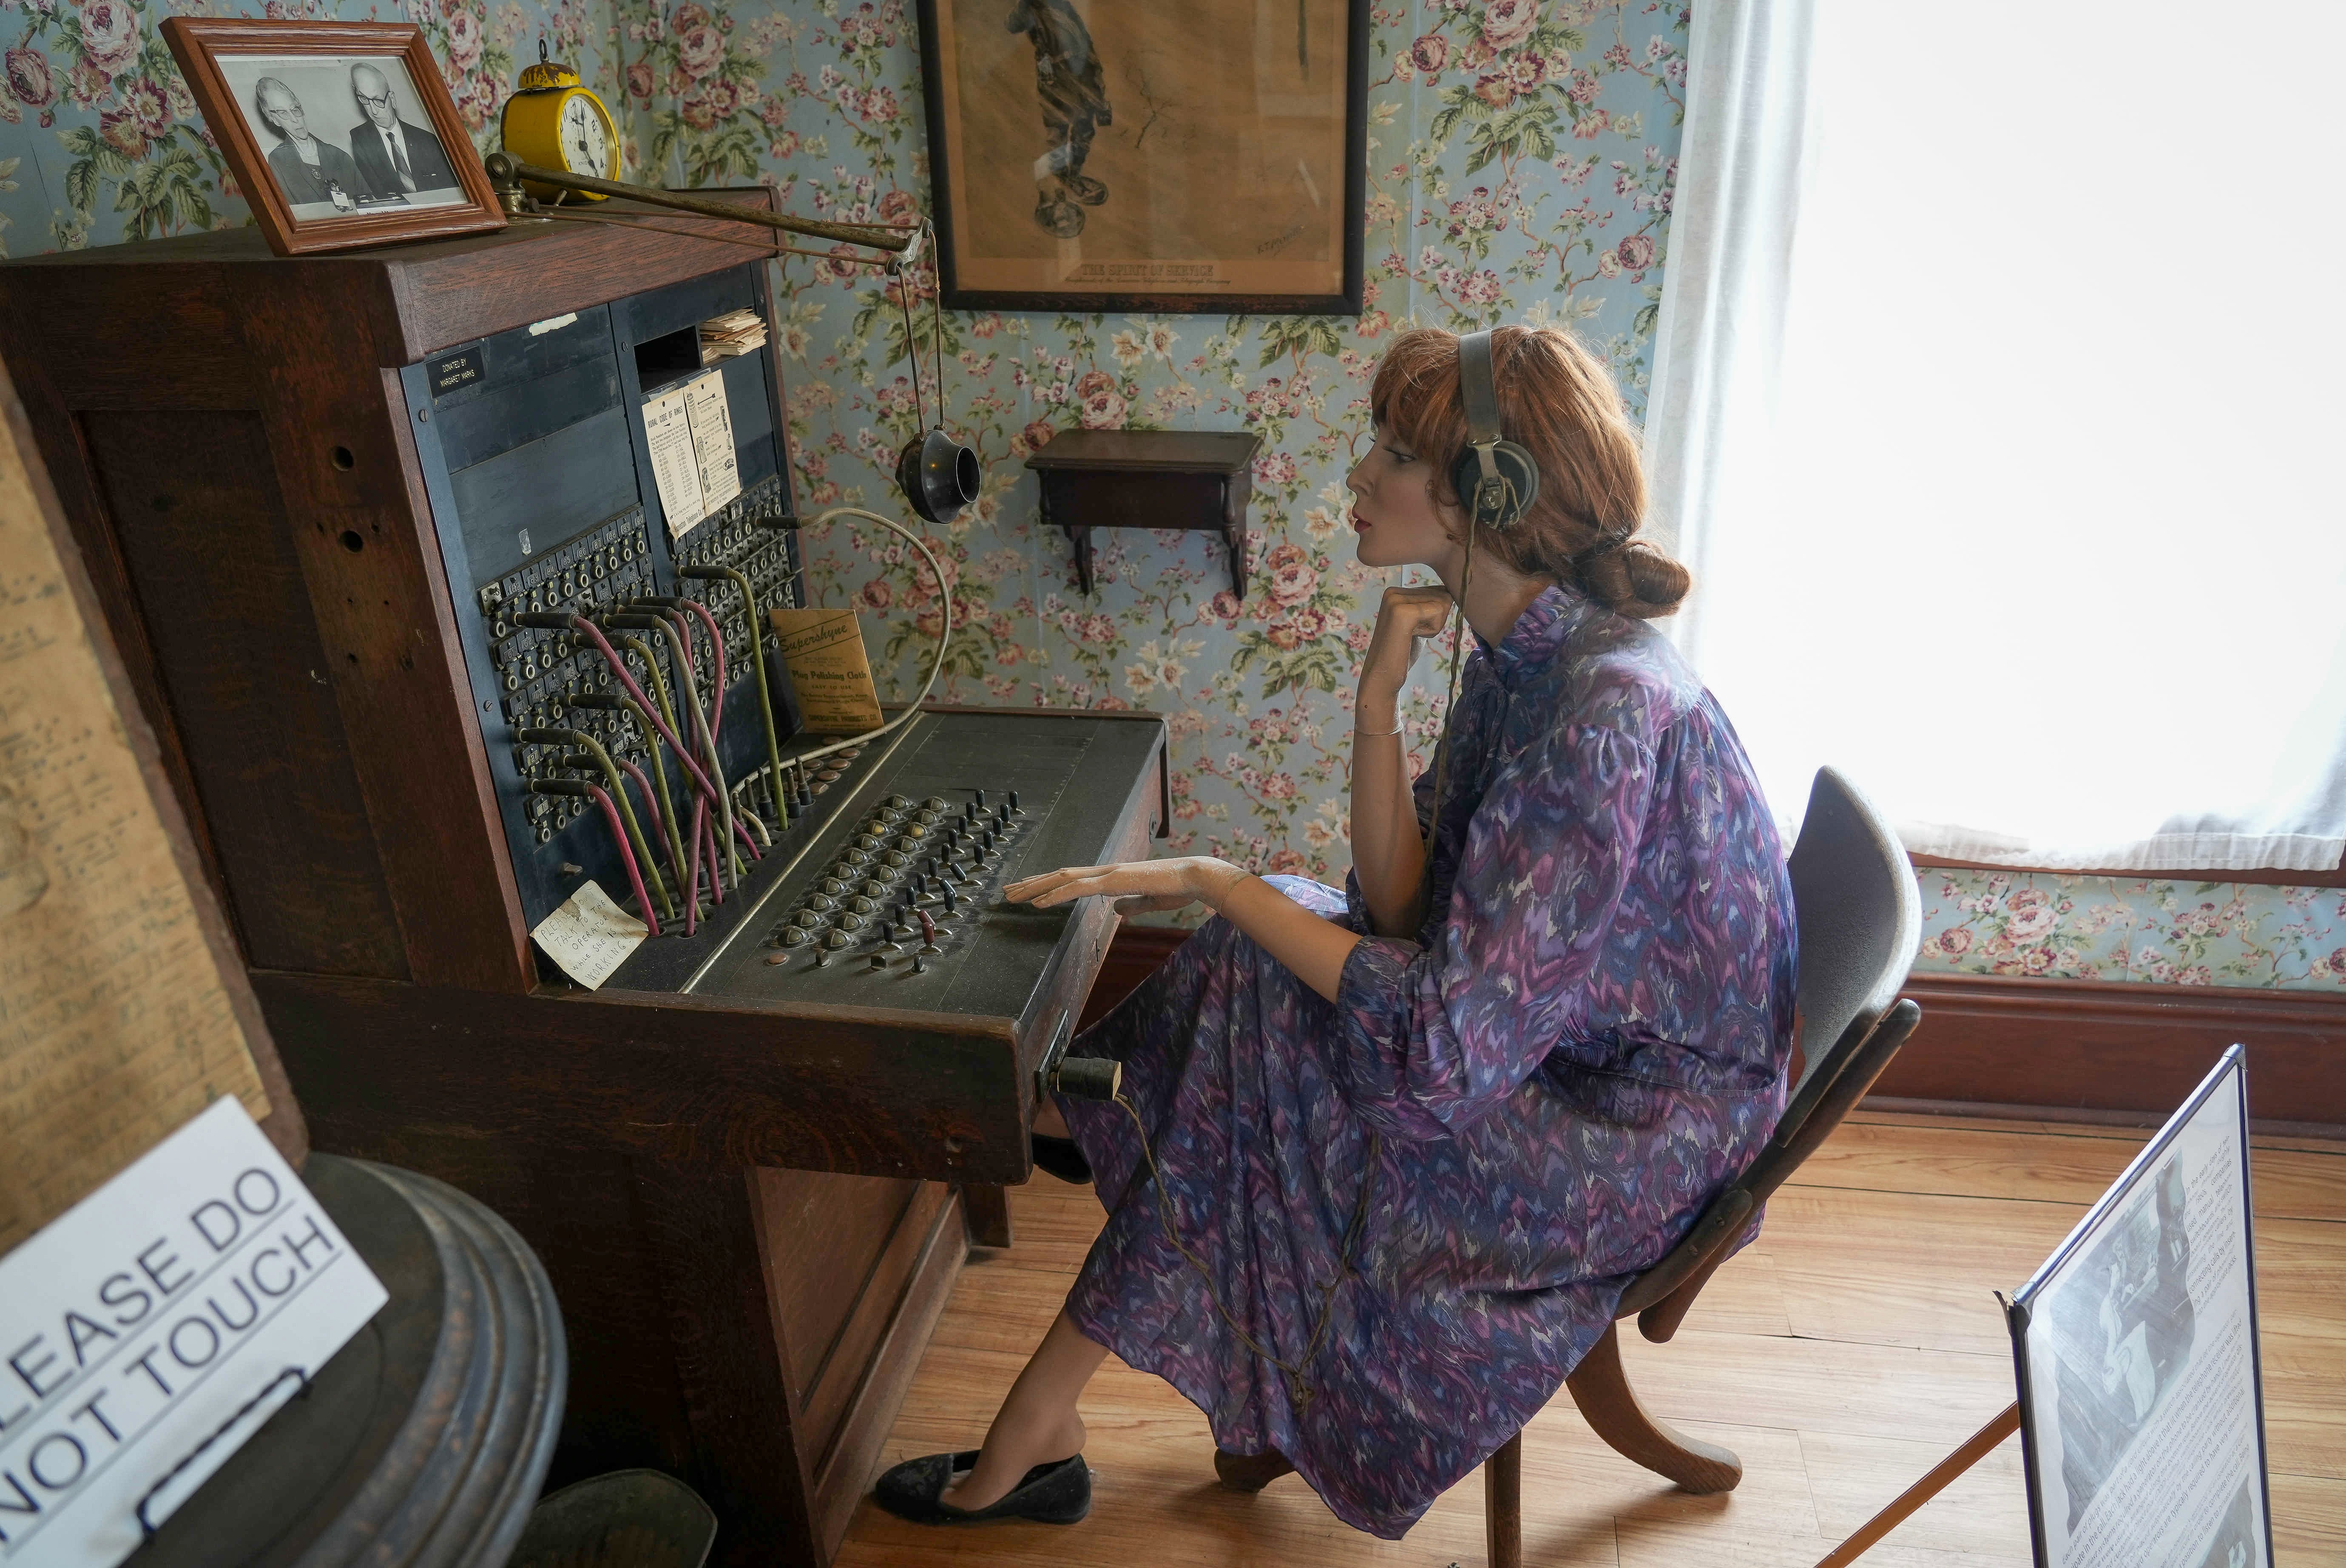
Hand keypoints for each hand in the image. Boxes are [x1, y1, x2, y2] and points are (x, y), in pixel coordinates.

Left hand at [1002, 855, 1247, 915]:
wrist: (1196, 877)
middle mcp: (1106, 870)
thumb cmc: (1177, 887)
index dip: (1049, 884)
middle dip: (1032, 883)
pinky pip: (1077, 888)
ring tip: (1012, 896)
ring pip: (1062, 878)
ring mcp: (1108, 873)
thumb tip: (1117, 912)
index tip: (1029, 891)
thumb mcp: (1149, 901)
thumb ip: (1131, 905)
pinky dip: (1054, 894)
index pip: (1073, 878)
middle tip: (1008, 891)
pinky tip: (1037, 902)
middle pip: (1060, 875)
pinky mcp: (1114, 880)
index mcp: (1113, 876)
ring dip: (1035, 887)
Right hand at [1359, 585, 1454, 713]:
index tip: (1414, 630)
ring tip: (1411, 636)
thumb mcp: (1418, 621)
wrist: (1382, 676)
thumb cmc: (1402, 652)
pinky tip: (1412, 637)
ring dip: (1434, 626)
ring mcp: (1396, 600)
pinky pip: (1438, 612)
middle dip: (1437, 619)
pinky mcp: (1402, 611)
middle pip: (1442, 595)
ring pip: (1442, 603)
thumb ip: (1428, 605)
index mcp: (1395, 591)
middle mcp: (1394, 591)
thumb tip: (1452, 591)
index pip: (1438, 591)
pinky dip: (1432, 630)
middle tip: (1412, 635)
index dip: (1436, 615)